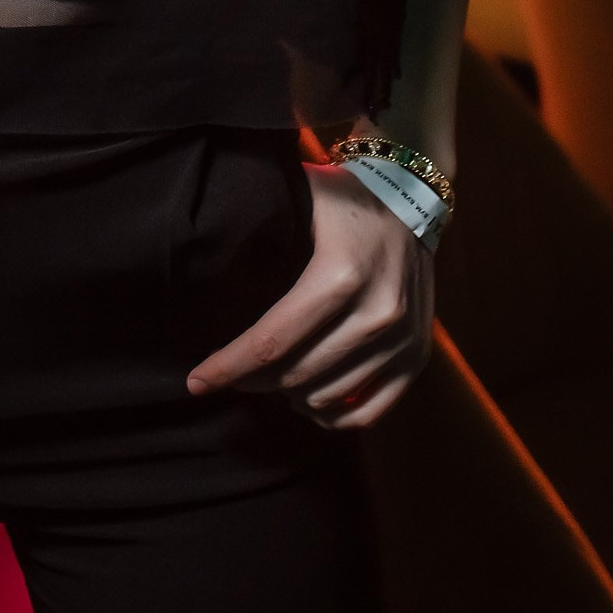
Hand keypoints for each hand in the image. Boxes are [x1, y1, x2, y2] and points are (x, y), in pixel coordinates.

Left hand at [185, 160, 433, 428]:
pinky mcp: (417, 357)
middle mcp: (376, 313)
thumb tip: (201, 256)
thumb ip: (259, 227)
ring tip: (269, 379)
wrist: (411, 195)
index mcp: (340, 275)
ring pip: (328, 399)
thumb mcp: (300, 198)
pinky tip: (308, 399)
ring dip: (290, 397)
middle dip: (252, 381)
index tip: (195, 381)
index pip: (271, 340)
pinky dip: (332, 416)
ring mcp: (401, 340)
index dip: (228, 366)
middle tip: (231, 374)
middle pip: (296, 375)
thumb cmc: (343, 196)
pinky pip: (369, 412)